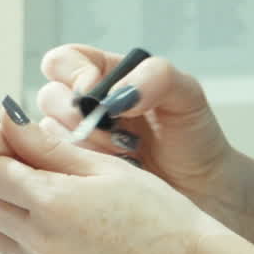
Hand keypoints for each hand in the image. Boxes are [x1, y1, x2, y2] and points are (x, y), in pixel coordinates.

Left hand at [0, 97, 235, 253]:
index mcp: (52, 204)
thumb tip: (8, 116)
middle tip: (38, 176)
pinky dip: (15, 244)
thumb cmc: (157, 216)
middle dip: (3, 184)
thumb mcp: (105, 167)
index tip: (31, 152)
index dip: (9, 154)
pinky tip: (48, 232)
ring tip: (42, 204)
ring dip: (4, 215)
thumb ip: (48, 145)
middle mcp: (39, 243)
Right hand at [36, 45, 236, 209]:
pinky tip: (116, 173)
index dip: (72, 73)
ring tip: (126, 155)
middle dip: (80, 115)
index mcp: (105, 76)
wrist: (204, 192)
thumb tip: (115, 93)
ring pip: (48, 134)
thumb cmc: (193, 138)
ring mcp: (76, 142)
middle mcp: (84, 106)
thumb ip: (157, 76)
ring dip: (86, 145)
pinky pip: (55, 167)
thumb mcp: (187, 96)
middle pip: (50, 96)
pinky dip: (83, 169)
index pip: (64, 61)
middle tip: (118, 133)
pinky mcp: (74, 174)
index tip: (95, 94)